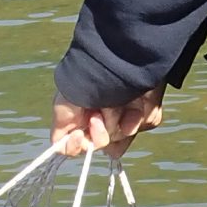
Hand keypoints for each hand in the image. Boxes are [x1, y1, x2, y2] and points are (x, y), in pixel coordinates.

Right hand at [51, 87, 165, 157]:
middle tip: (97, 112)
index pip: (78, 147)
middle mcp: (103, 121)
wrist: (118, 56)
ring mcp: (126, 117)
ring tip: (117, 99)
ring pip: (124, 139)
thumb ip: (60, 133)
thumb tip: (62, 149)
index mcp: (83, 120)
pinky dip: (139, 113)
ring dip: (118, 120)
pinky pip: (145, 124)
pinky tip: (135, 100)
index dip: (78, 145)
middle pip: (104, 146)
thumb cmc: (85, 77)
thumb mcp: (63, 105)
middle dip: (101, 131)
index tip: (78, 134)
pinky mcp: (146, 111)